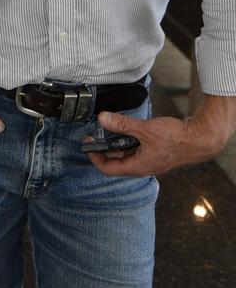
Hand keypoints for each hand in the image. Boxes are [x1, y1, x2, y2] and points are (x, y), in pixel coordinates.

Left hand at [86, 94, 235, 176]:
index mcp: (138, 166)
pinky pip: (135, 148)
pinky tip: (127, 128)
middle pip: (116, 161)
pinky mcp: (155, 153)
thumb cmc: (176, 139)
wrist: (199, 139)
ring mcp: (149, 160)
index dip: (94, 157)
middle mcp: (142, 166)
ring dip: (116, 143)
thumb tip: (102, 119)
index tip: (87, 145)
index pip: (108, 169)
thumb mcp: (145, 129)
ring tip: (109, 128)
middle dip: (103, 148)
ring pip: (126, 154)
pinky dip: (128, 140)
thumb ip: (123, 124)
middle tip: (94, 135)